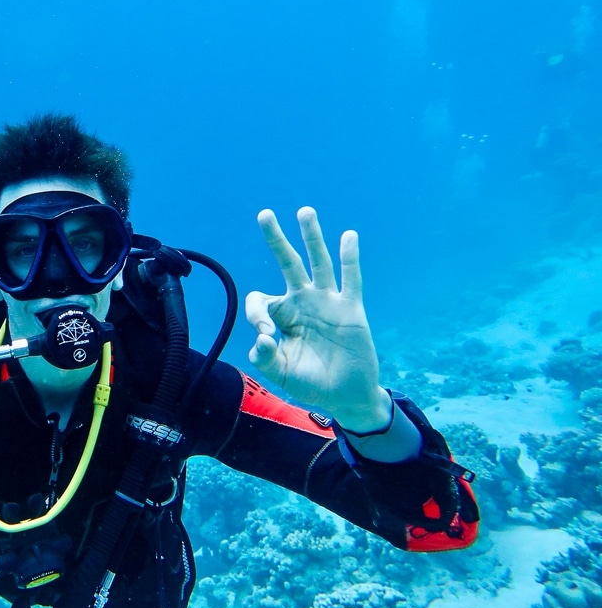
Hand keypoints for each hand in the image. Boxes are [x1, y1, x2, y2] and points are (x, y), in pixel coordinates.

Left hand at [246, 207, 388, 428]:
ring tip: (304, 212)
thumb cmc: (311, 383)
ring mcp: (327, 302)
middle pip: (287, 263)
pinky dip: (349, 258)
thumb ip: (266, 358)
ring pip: (318, 263)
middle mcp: (302, 302)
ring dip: (311, 237)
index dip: (256, 314)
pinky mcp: (350, 309)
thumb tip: (261, 338)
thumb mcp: (281, 373)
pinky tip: (348, 237)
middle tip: (264, 214)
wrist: (345, 395)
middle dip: (275, 239)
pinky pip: (350, 279)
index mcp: (282, 316)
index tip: (266, 337)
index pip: (260, 299)